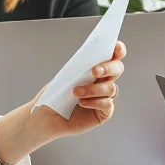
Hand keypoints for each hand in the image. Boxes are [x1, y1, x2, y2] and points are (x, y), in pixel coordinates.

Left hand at [0, 41, 126, 164]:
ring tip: (75, 92)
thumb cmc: (55, 94)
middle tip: (94, 71)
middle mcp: (103, 81)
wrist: (45, 116)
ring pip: (111, 88)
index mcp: (96, 68)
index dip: (118, 50)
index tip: (116, 47)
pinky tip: (81, 102)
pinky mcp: (103, 113)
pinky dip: (94, 102)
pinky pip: (107, 105)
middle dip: (109, 68)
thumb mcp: (66, 76)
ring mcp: (105, 97)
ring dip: (93, 89)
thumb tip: (92, 59)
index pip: (113, 56)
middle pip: (118, 69)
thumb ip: (81, 67)